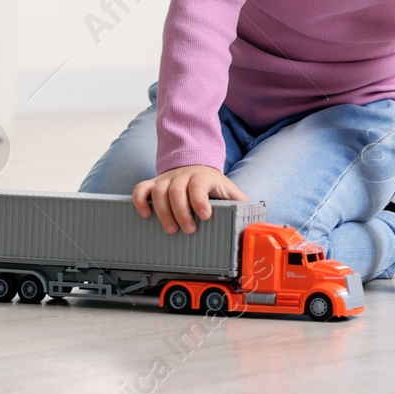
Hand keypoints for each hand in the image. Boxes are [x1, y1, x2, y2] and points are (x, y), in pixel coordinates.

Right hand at [132, 165, 247, 233]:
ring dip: (163, 212)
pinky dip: (140, 201)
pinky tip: (145, 216)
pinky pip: (141, 188)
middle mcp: (183, 175)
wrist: (197, 164)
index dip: (200, 200)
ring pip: (159, 191)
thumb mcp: (230, 191)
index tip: (205, 216)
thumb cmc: (213, 184)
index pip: (199, 184)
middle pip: (176, 190)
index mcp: (204, 176)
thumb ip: (241, 204)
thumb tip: (254, 221)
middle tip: (188, 230)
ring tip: (171, 229)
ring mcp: (167, 179)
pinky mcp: (154, 183)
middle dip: (181, 212)